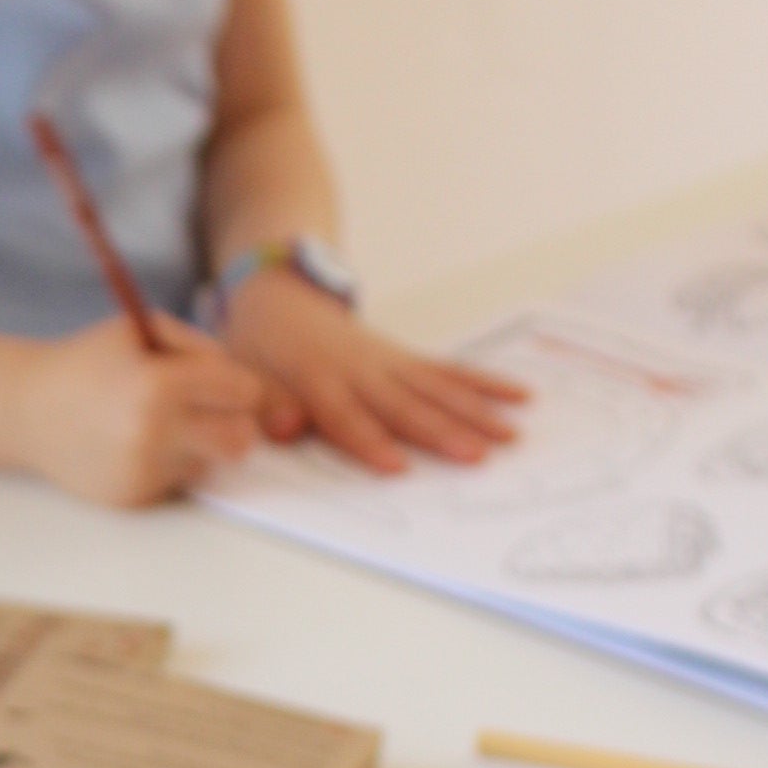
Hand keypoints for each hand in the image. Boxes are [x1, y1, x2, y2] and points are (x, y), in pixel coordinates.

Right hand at [8, 312, 285, 507]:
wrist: (27, 411)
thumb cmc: (89, 363)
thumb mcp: (141, 330)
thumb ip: (198, 346)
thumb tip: (246, 384)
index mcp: (160, 384)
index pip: (243, 393)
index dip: (239, 386)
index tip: (225, 385)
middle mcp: (153, 433)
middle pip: (240, 441)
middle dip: (236, 425)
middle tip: (216, 414)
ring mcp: (142, 470)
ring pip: (209, 465)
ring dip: (199, 447)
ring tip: (164, 427)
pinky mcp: (132, 496)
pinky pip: (177, 483)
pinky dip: (167, 466)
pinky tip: (135, 447)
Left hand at [220, 266, 526, 473]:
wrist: (279, 300)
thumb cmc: (259, 350)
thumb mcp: (248, 375)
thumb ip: (267, 404)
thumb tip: (283, 430)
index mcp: (317, 379)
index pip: (345, 415)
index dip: (370, 441)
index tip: (398, 467)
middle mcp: (361, 369)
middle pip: (404, 404)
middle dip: (441, 431)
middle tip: (477, 456)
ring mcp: (389, 361)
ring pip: (437, 386)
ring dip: (475, 411)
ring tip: (511, 436)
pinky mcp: (406, 358)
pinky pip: (449, 370)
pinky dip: (484, 383)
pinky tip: (519, 395)